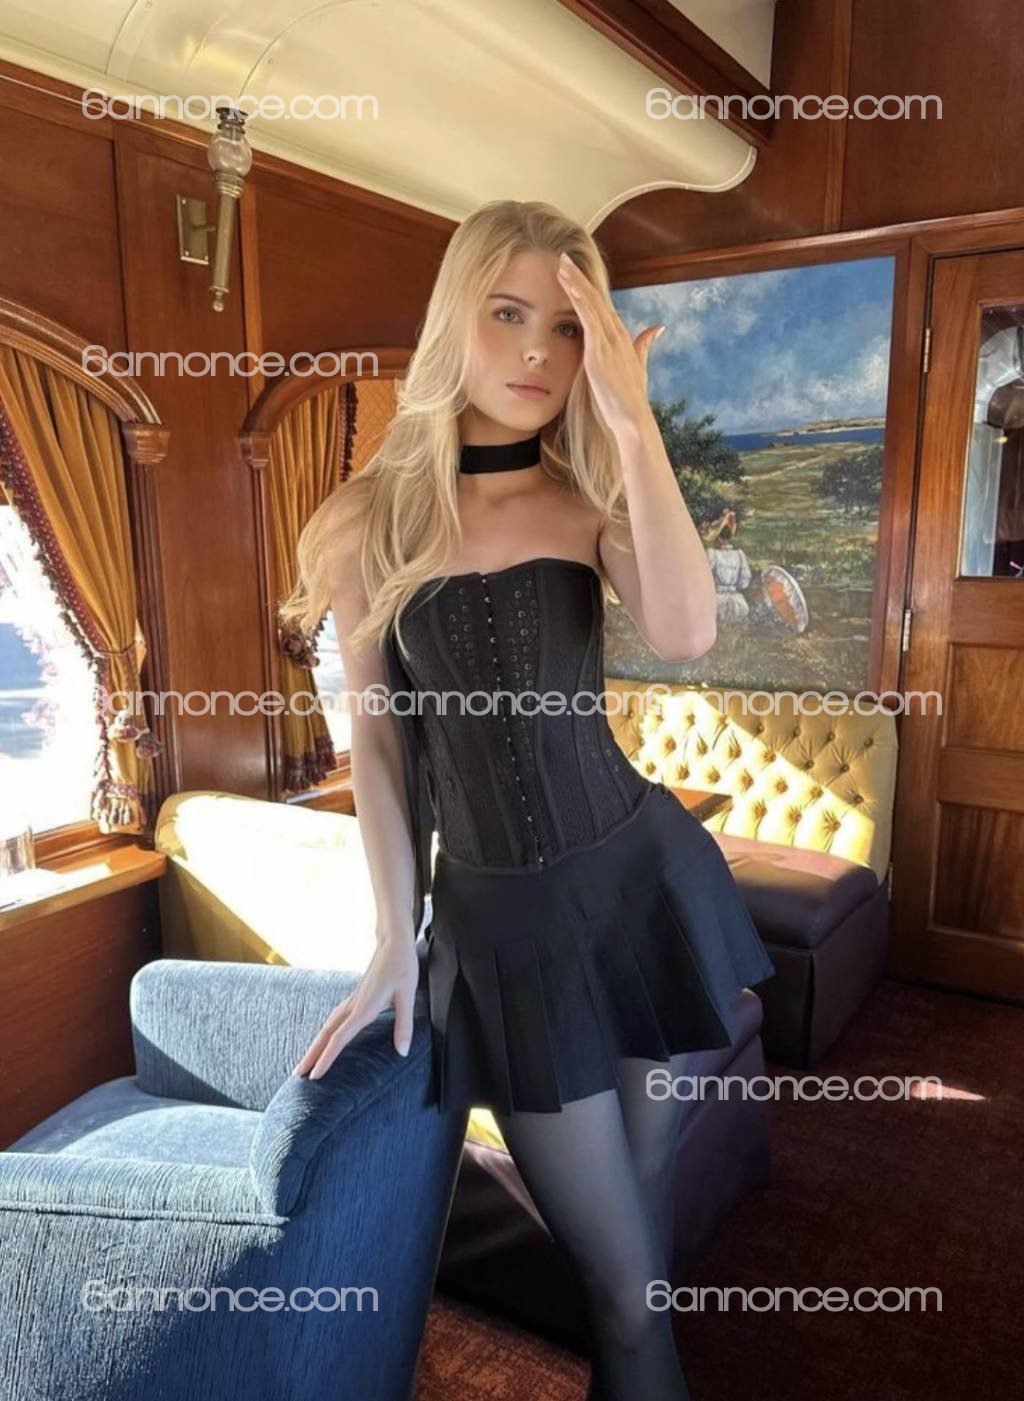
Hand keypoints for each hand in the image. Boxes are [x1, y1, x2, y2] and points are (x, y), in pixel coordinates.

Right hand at [292, 937, 419, 1079]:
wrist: (393, 942)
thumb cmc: (401, 966)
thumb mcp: (407, 995)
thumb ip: (404, 1025)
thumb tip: (402, 1052)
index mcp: (363, 1008)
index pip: (339, 1038)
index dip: (326, 1058)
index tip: (314, 1076)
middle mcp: (353, 1006)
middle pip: (326, 1034)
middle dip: (311, 1055)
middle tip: (297, 1075)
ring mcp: (352, 1001)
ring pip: (327, 1026)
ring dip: (315, 1044)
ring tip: (305, 1061)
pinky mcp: (355, 997)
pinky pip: (334, 1019)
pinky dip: (325, 1033)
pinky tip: (325, 1037)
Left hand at [556, 251, 663, 437]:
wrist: (632, 417)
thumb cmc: (631, 398)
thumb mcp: (638, 367)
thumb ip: (644, 345)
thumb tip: (657, 327)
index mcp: (622, 338)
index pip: (603, 306)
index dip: (589, 288)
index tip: (575, 273)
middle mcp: (616, 335)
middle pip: (596, 299)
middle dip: (580, 278)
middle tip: (563, 258)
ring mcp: (608, 341)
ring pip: (590, 304)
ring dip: (575, 283)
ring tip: (561, 265)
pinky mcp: (599, 350)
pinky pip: (587, 318)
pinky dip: (578, 300)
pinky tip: (569, 286)